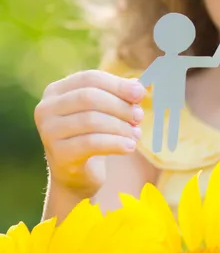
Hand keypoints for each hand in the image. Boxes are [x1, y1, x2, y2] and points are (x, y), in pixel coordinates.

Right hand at [34, 70, 145, 197]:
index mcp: (57, 91)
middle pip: (89, 97)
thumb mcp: (105, 111)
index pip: (90, 78)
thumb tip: (138, 85)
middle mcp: (46, 108)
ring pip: (91, 120)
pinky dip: (116, 143)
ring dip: (120, 126)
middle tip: (139, 116)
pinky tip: (130, 146)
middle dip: (120, 106)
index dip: (118, 84)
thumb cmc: (94, 134)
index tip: (140, 94)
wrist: (77, 173)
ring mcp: (49, 132)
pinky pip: (92, 143)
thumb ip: (120, 96)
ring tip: (136, 134)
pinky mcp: (59, 154)